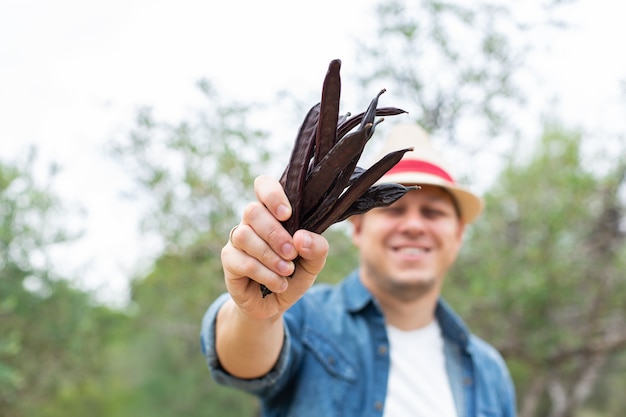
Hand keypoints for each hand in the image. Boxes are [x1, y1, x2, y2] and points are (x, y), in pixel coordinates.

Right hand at [220, 175, 328, 319]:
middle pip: (253, 210)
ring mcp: (237, 239)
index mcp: (273, 212)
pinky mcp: (229, 260)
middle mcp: (252, 221)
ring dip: (270, 255)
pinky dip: (265, 274)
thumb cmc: (294, 274)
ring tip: (287, 271)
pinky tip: (278, 283)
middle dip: (275, 234)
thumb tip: (301, 238)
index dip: (272, 194)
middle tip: (292, 253)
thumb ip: (317, 248)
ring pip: (244, 235)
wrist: (276, 304)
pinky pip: (243, 261)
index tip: (287, 214)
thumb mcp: (313, 263)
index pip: (263, 185)